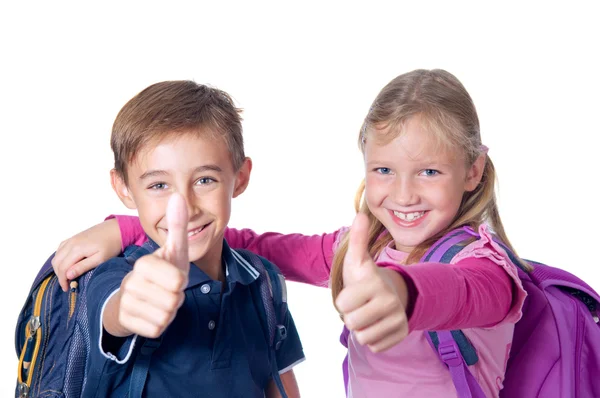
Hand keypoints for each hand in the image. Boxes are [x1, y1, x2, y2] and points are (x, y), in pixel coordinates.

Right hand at [52, 218, 122, 291]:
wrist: (117, 228)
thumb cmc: (112, 245)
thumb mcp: (100, 259)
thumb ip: (83, 267)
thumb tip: (68, 275)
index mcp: (77, 249)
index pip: (62, 268)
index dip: (62, 280)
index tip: (67, 289)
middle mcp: (71, 243)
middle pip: (57, 262)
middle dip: (59, 275)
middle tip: (67, 284)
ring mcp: (72, 239)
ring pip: (57, 255)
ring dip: (59, 267)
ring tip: (66, 276)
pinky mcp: (75, 237)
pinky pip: (61, 248)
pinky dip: (60, 257)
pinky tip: (66, 263)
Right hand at [109, 193, 189, 337]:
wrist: (136, 298)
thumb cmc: (161, 271)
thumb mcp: (174, 250)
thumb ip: (177, 225)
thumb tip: (177, 195)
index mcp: (144, 263)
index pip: (178, 281)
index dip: (181, 281)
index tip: (172, 275)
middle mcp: (131, 282)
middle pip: (173, 300)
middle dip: (176, 298)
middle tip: (166, 290)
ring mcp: (126, 303)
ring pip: (166, 316)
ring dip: (169, 311)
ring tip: (160, 300)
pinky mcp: (126, 321)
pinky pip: (157, 329)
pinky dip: (160, 324)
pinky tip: (151, 312)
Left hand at [335, 213, 409, 352]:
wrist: (391, 292)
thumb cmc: (366, 277)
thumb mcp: (357, 259)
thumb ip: (357, 239)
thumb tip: (360, 214)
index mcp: (375, 283)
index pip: (342, 305)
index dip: (342, 300)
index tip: (353, 292)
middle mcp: (390, 302)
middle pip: (352, 323)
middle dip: (351, 316)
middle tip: (360, 305)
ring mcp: (398, 320)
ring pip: (363, 337)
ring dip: (361, 328)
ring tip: (368, 314)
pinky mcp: (401, 335)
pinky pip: (374, 346)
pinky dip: (373, 338)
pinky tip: (378, 324)